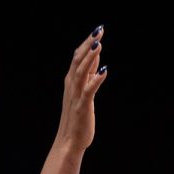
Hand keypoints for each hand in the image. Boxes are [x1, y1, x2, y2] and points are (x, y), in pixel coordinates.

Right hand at [55, 25, 107, 152]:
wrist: (69, 142)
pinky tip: (104, 70)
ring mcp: (76, 96)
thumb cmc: (77, 119)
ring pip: (81, 72)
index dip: (87, 43)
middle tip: (99, 30)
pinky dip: (96, 79)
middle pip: (78, 60)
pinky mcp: (82, 107)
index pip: (77, 57)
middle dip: (88, 45)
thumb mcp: (83, 92)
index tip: (97, 31)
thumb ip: (89, 75)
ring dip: (90, 58)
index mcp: (71, 82)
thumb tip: (96, 57)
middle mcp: (71, 86)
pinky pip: (89, 90)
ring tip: (99, 44)